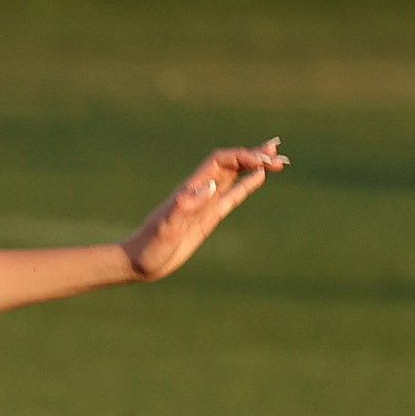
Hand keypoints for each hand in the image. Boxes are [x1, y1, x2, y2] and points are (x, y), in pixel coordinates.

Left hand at [122, 138, 286, 280]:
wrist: (137, 263)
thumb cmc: (149, 247)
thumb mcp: (166, 228)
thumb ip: (184, 206)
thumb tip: (209, 186)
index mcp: (191, 190)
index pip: (220, 162)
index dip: (242, 156)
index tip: (263, 160)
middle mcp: (199, 192)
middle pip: (230, 164)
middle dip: (254, 156)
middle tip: (278, 153)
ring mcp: (204, 204)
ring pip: (233, 176)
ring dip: (254, 165)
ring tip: (276, 157)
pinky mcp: (207, 217)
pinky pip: (231, 196)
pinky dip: (246, 184)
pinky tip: (259, 176)